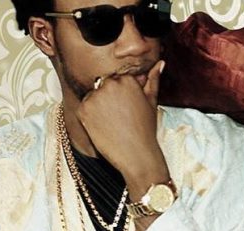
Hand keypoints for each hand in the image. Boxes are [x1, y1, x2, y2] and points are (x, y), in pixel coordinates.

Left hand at [76, 60, 169, 193]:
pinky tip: (104, 126)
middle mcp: (110, 84)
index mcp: (127, 79)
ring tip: (113, 122)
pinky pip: (84, 107)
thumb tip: (160, 63)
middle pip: (103, 85)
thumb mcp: (152, 102)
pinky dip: (90, 117)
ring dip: (99, 106)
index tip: (127, 108)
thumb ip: (153, 79)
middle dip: (108, 98)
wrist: (137, 155)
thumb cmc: (146, 130)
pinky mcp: (84, 109)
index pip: (117, 79)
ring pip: (93, 96)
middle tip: (120, 117)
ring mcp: (95, 96)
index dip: (121, 95)